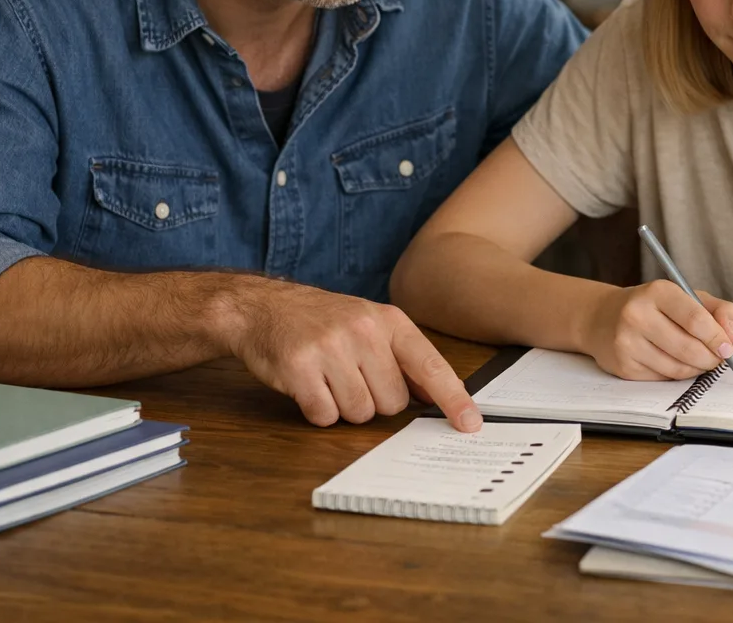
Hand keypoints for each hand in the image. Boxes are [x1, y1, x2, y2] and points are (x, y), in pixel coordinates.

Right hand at [224, 278, 481, 431]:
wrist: (263, 307)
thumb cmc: (322, 321)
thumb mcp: (370, 324)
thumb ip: (403, 358)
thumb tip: (437, 397)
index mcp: (389, 320)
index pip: (431, 366)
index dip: (453, 399)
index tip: (470, 424)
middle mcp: (364, 331)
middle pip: (393, 402)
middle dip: (374, 401)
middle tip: (351, 378)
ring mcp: (331, 348)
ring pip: (359, 413)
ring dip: (344, 407)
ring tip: (328, 378)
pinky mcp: (300, 368)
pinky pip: (325, 416)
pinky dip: (318, 411)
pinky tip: (309, 386)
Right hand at [579, 279, 732, 380]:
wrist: (603, 318)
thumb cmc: (653, 306)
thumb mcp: (686, 296)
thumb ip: (718, 310)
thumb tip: (732, 334)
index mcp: (657, 292)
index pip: (695, 319)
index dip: (717, 337)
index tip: (728, 347)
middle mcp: (637, 314)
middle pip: (688, 348)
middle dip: (711, 358)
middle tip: (718, 359)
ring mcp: (627, 342)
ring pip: (677, 368)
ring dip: (696, 369)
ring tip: (699, 360)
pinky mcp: (623, 366)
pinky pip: (663, 378)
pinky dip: (677, 375)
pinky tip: (675, 362)